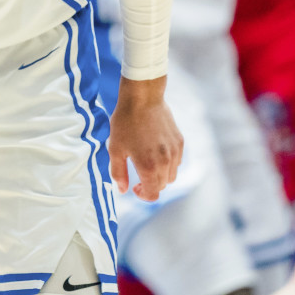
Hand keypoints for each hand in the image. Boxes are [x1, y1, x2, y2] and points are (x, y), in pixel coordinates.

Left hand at [107, 76, 181, 201]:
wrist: (143, 99)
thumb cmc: (125, 122)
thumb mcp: (115, 148)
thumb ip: (119, 172)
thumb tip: (123, 190)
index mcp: (148, 166)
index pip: (152, 194)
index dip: (143, 195)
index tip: (135, 188)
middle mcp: (165, 162)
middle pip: (162, 186)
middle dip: (150, 185)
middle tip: (138, 177)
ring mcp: (175, 152)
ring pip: (171, 175)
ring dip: (160, 175)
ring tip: (147, 163)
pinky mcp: (180, 142)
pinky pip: (176, 162)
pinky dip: (168, 164)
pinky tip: (155, 152)